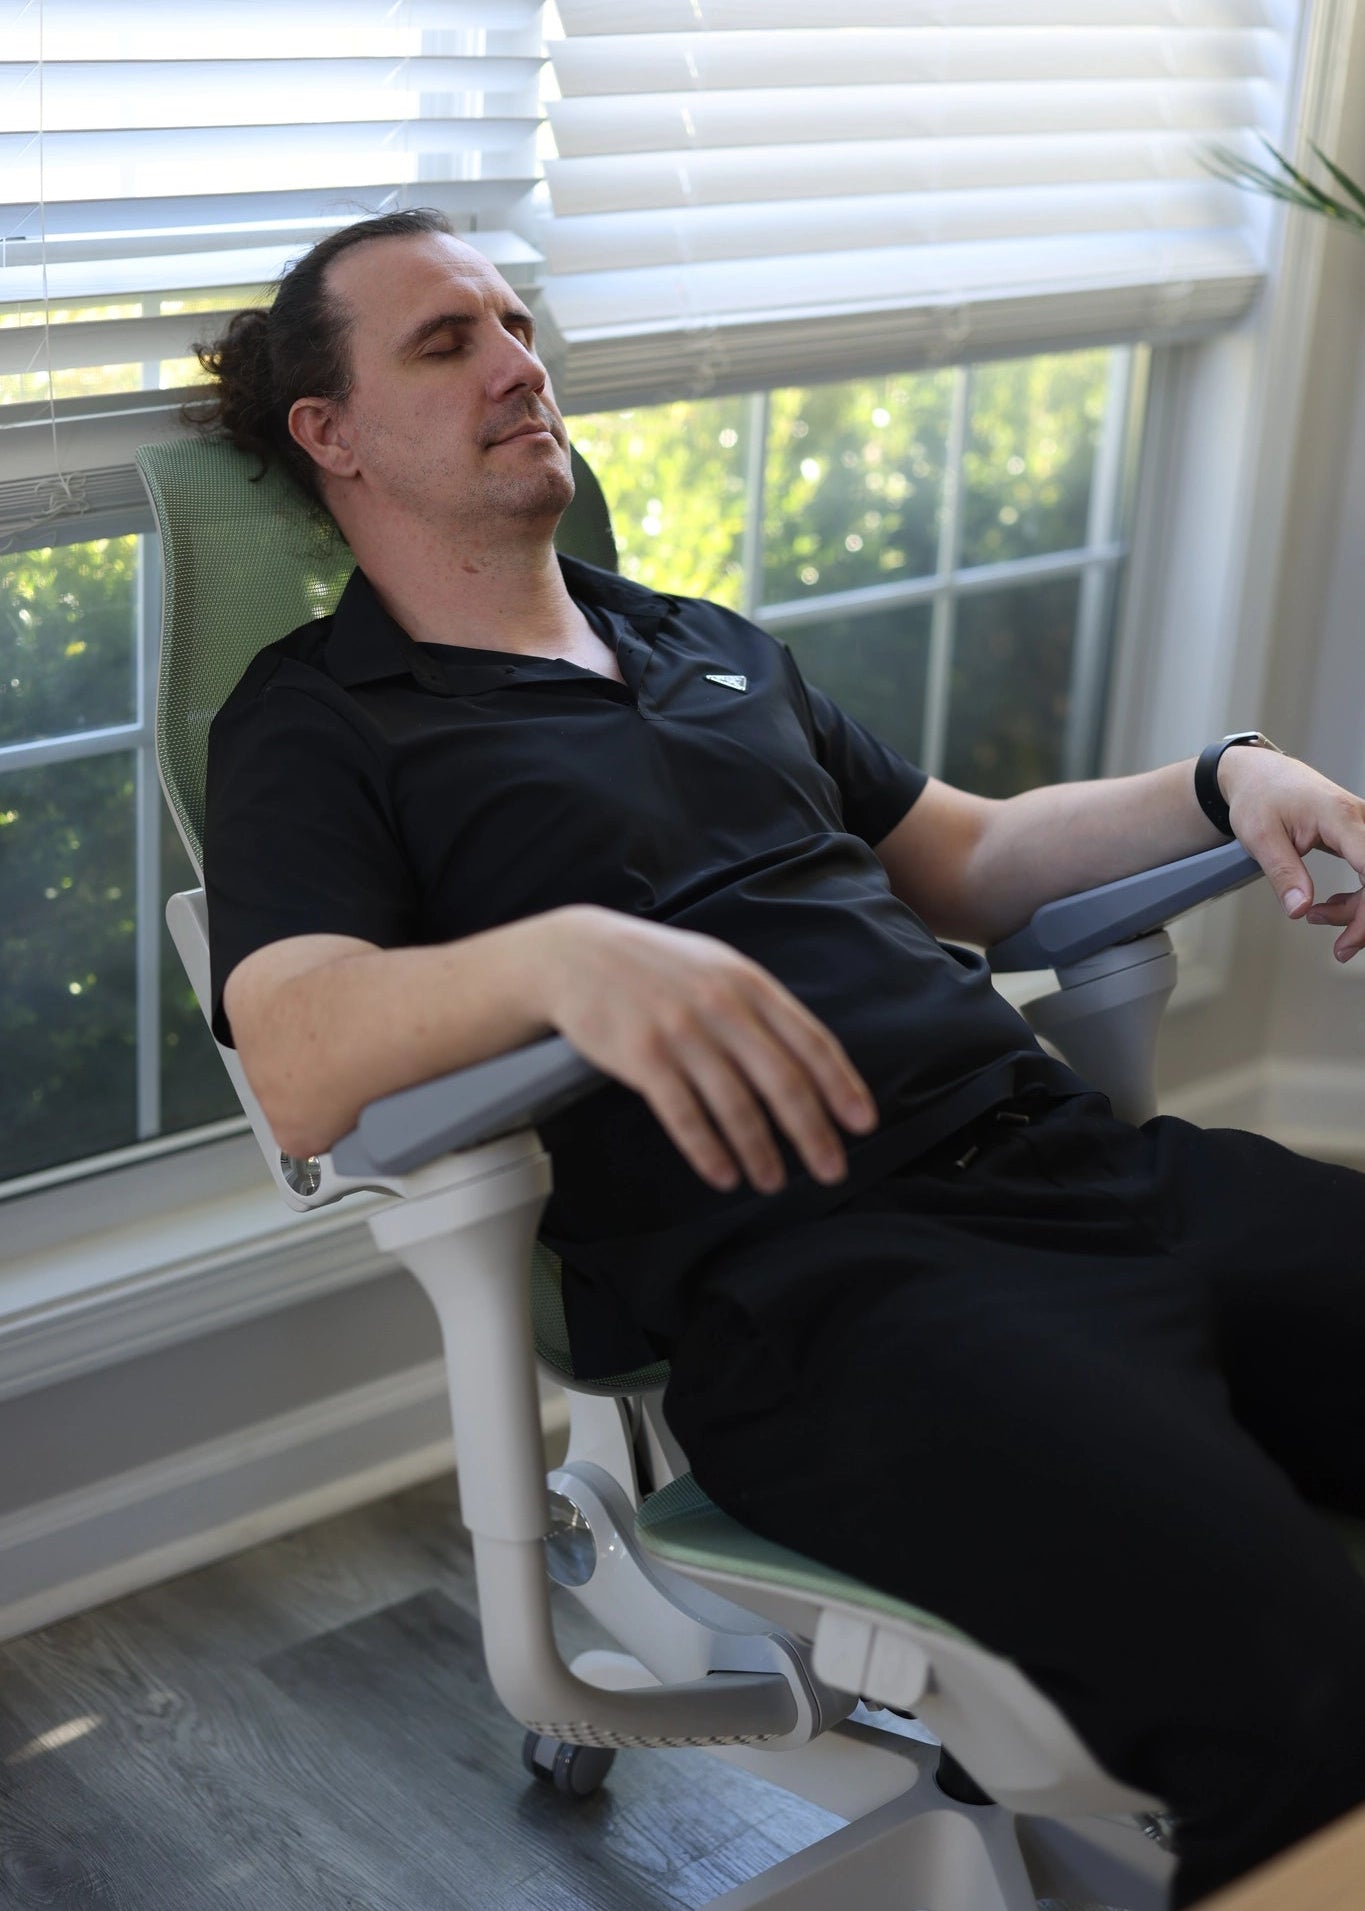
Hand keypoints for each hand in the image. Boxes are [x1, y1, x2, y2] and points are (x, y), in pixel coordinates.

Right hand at [540, 905, 878, 1193]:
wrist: (578, 954)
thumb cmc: (658, 968)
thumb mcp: (718, 969)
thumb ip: (761, 1007)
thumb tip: (810, 1061)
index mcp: (749, 984)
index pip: (811, 1042)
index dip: (842, 1087)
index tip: (862, 1125)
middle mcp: (721, 1007)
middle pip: (783, 1081)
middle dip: (813, 1133)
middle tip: (831, 1170)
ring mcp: (681, 1032)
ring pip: (736, 1105)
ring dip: (760, 1152)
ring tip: (772, 1183)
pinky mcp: (642, 1057)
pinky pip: (684, 1116)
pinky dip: (708, 1152)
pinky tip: (724, 1175)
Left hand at [1219, 747, 1364, 960]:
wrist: (1259, 775)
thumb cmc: (1259, 797)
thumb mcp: (1260, 837)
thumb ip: (1283, 874)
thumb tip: (1299, 909)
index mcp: (1340, 817)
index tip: (1353, 937)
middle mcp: (1361, 820)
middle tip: (1340, 948)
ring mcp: (1363, 828)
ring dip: (1359, 910)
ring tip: (1318, 918)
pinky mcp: (1360, 838)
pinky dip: (1358, 898)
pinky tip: (1329, 907)